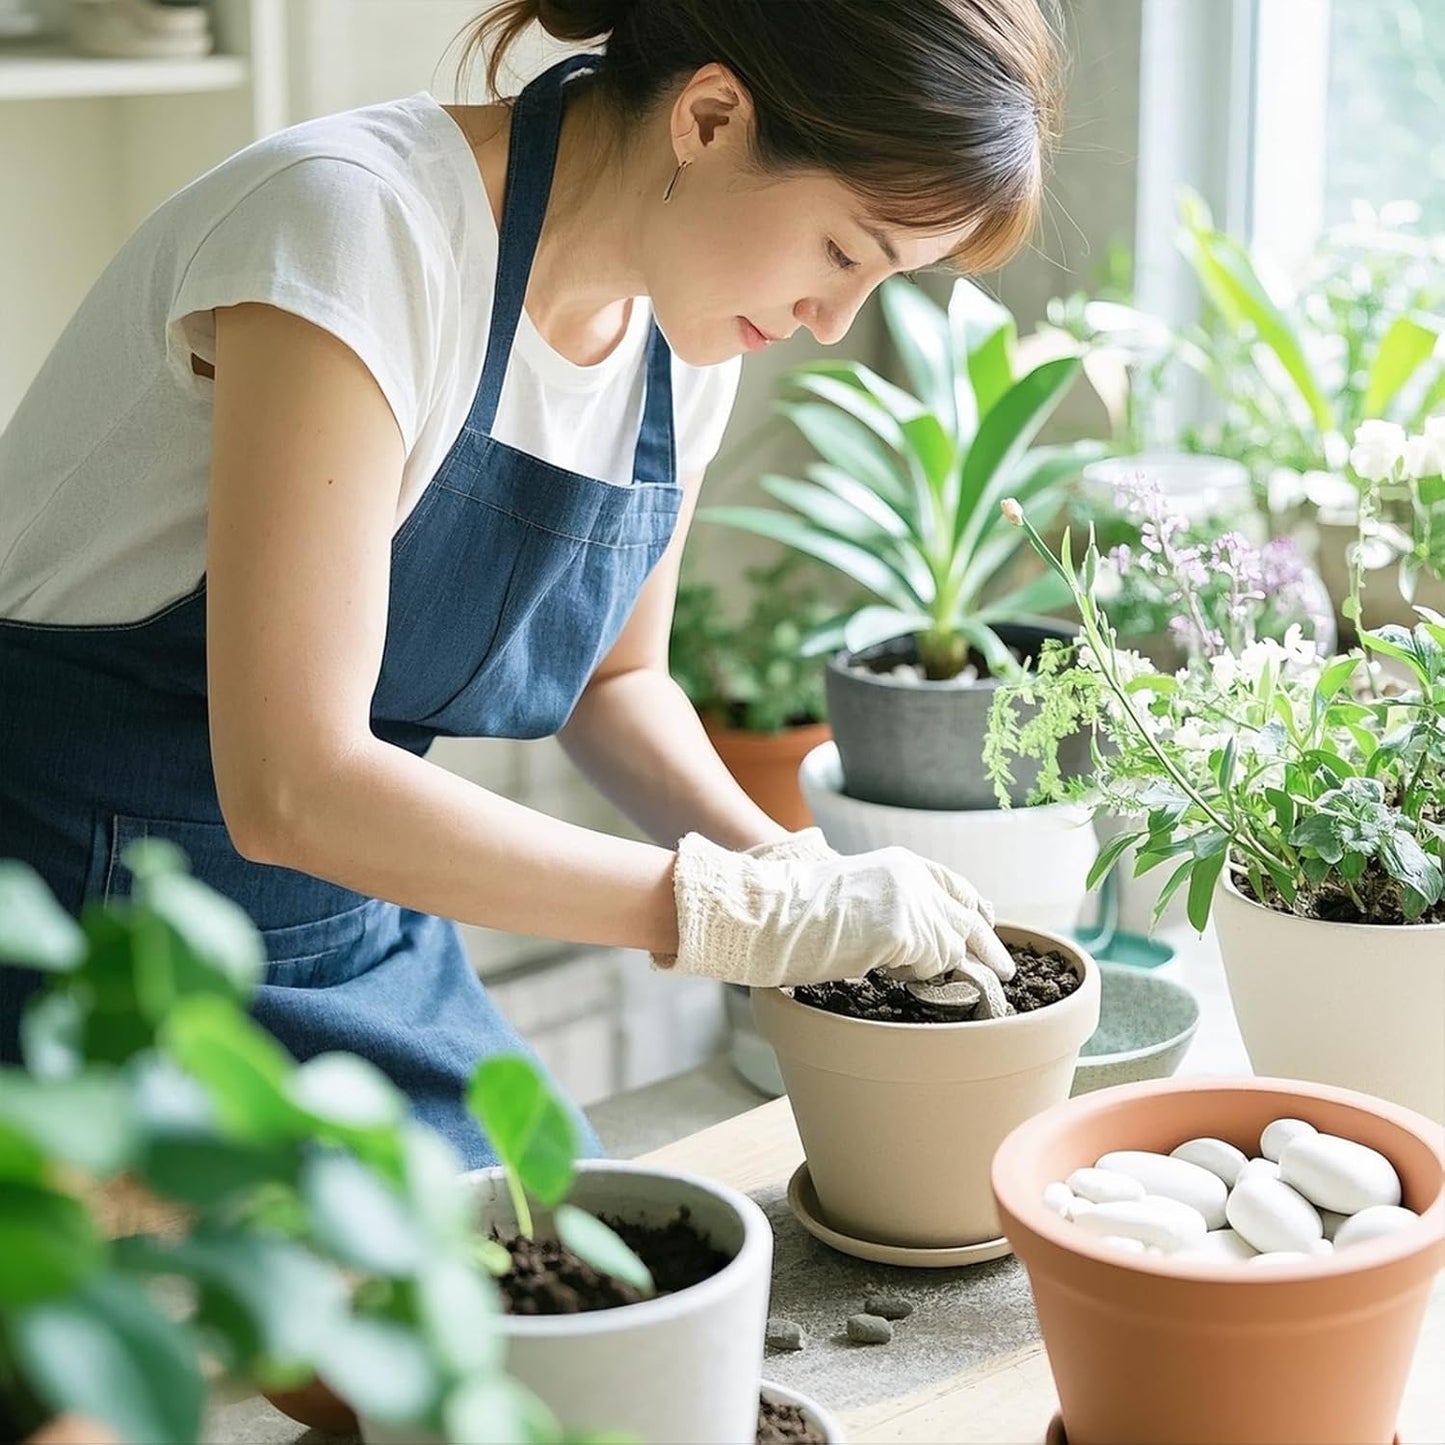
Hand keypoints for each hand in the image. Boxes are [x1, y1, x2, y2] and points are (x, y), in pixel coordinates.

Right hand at [656, 832, 1011, 989]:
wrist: (770, 911)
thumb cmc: (796, 910)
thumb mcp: (856, 894)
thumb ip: (891, 906)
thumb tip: (917, 942)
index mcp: (901, 864)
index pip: (956, 886)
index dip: (975, 911)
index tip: (987, 927)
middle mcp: (913, 877)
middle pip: (968, 916)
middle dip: (989, 948)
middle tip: (1005, 973)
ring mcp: (911, 902)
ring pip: (955, 945)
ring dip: (954, 969)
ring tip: (956, 987)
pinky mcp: (904, 930)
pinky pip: (932, 965)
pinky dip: (925, 978)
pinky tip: (904, 979)